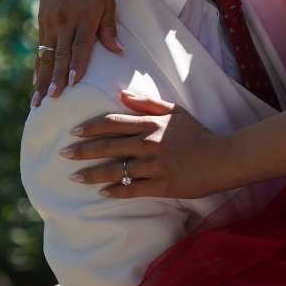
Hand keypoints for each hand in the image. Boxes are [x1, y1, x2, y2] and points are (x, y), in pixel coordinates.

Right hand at [34, 0, 122, 105]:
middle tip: (51, 100)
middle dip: (55, 79)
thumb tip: (117, 51)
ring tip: (38, 99)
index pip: (79, 46)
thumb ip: (108, 27)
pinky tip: (35, 81)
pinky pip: (40, 48)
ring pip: (46, 55)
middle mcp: (64, 20)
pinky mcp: (42, 20)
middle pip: (59, 55)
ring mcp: (51, 21)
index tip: (71, 85)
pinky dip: (38, 65)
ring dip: (42, 79)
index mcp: (83, 16)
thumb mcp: (107, 0)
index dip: (75, 66)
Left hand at [59, 93, 236, 199]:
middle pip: (108, 147)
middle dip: (83, 151)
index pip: (113, 124)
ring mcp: (154, 166)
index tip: (73, 132)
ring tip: (74, 178)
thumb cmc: (198, 134)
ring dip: (92, 174)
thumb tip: (121, 93)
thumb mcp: (175, 111)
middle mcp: (149, 144)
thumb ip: (147, 103)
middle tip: (63, 154)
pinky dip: (116, 191)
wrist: (222, 158)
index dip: (91, 127)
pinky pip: (132, 189)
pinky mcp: (162, 186)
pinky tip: (101, 193)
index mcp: (151, 124)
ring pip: (116, 170)